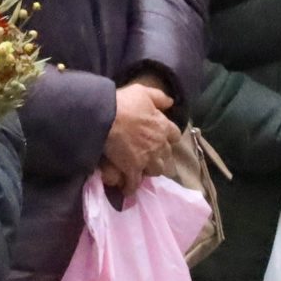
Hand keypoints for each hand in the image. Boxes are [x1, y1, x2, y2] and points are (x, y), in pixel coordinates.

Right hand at [100, 77, 180, 194]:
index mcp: (162, 126)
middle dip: (160, 156)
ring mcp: (147, 158)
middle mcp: (158, 144)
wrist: (106, 117)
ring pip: (155, 170)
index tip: (163, 138)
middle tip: (151, 156)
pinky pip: (134, 183)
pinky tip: (127, 189)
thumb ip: (159, 97)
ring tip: (141, 171)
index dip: (169, 137)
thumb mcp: (143, 92)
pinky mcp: (133, 169)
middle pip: (167, 156)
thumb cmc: (124, 103)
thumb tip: (171, 102)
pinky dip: (131, 187)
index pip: (175, 135)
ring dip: (149, 170)